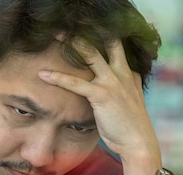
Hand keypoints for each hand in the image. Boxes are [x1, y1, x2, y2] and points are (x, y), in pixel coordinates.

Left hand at [38, 39, 161, 174]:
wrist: (138, 143)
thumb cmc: (129, 129)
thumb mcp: (127, 104)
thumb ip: (118, 93)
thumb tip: (103, 94)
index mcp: (129, 74)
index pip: (116, 48)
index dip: (103, 37)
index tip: (88, 29)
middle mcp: (122, 73)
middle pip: (106, 42)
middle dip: (89, 31)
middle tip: (72, 24)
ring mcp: (113, 82)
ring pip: (90, 55)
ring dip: (72, 44)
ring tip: (55, 35)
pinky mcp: (102, 95)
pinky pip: (76, 83)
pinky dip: (58, 77)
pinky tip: (43, 74)